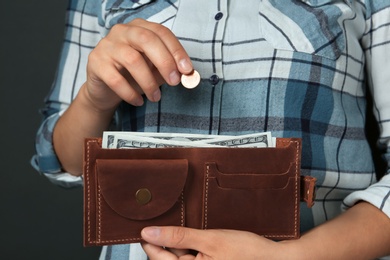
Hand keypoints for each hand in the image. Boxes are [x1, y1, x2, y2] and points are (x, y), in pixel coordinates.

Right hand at [84, 18, 192, 110]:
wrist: (104, 90)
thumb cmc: (132, 76)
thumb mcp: (154, 71)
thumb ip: (169, 69)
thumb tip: (187, 73)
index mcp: (139, 28)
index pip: (161, 32)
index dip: (176, 50)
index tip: (187, 69)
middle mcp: (122, 32)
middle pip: (146, 40)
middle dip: (164, 62)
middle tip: (174, 82)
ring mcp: (107, 46)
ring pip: (132, 60)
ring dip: (148, 82)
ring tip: (156, 97)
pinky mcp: (96, 62)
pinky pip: (115, 79)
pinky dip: (130, 93)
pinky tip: (138, 101)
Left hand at [141, 226, 294, 259]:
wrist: (274, 259)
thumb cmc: (247, 252)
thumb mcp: (210, 240)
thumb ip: (178, 237)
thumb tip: (148, 233)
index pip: (158, 258)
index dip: (149, 242)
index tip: (142, 227)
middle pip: (169, 258)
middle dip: (165, 241)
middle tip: (160, 221)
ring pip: (181, 256)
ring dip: (178, 242)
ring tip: (179, 226)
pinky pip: (193, 256)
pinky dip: (190, 246)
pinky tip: (193, 235)